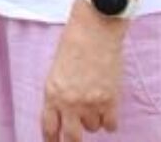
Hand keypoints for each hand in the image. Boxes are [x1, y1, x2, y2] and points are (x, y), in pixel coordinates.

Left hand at [41, 0, 125, 140]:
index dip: (52, 140)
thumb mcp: (57, 70)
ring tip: (93, 102)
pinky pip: (110, 125)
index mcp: (51, 92)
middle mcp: (69, 102)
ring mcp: (91, 103)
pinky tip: (107, 108)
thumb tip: (65, 114)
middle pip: (72, 138)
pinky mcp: (110, 101)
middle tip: (74, 140)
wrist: (94, 30)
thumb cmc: (73, 44)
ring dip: (93, 120)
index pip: (49, 126)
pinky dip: (109, 120)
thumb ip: (59, 93)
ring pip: (93, 127)